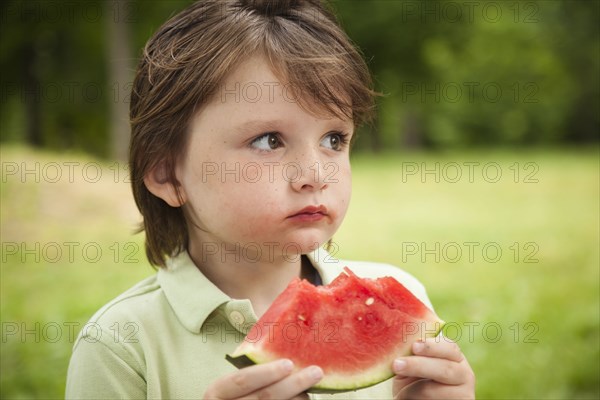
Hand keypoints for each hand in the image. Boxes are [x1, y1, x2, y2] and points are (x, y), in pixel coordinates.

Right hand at [203, 359, 322, 398]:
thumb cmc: (233, 394)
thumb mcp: (231, 384)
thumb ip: (248, 372)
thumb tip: (286, 354)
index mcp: (216, 392)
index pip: (242, 380)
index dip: (266, 372)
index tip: (289, 363)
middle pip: (264, 397)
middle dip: (293, 383)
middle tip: (315, 371)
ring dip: (298, 398)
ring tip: (312, 386)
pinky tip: (304, 399)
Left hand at [392, 336, 474, 398]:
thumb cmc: (413, 379)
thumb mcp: (413, 365)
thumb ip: (413, 354)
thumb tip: (402, 344)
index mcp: (455, 357)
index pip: (449, 347)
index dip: (431, 346)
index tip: (414, 345)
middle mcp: (464, 374)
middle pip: (445, 368)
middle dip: (419, 366)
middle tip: (397, 365)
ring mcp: (463, 393)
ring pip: (433, 390)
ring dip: (411, 390)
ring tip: (399, 392)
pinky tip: (407, 399)